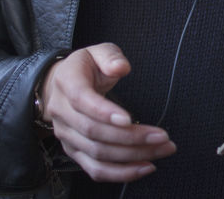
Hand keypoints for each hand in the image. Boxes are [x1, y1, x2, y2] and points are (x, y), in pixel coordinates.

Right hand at [39, 43, 175, 182]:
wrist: (62, 86)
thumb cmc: (86, 67)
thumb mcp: (98, 51)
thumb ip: (111, 56)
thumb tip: (121, 67)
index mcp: (67, 83)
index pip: (82, 100)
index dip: (104, 112)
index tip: (129, 119)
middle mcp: (62, 112)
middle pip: (94, 132)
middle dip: (130, 137)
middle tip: (161, 136)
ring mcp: (67, 135)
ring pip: (97, 153)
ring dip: (132, 156)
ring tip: (161, 150)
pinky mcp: (75, 152)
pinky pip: (95, 169)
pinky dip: (120, 173)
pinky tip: (144, 167)